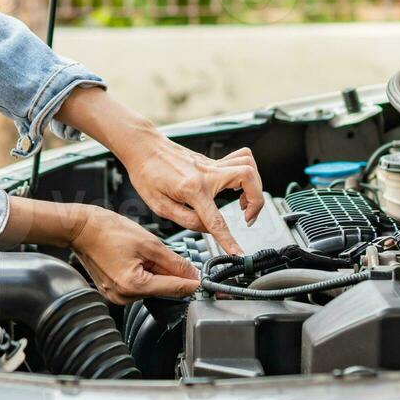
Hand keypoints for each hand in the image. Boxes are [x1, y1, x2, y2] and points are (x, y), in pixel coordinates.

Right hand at [69, 206, 200, 303]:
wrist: (81, 228)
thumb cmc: (107, 230)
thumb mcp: (149, 242)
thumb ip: (174, 262)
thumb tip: (192, 274)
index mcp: (133, 286)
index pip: (174, 289)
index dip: (191, 282)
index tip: (204, 281)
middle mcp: (124, 297)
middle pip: (162, 289)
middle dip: (169, 273)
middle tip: (163, 253)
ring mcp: (117, 296)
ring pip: (150, 287)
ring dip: (155, 272)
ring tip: (141, 252)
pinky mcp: (113, 291)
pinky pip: (137, 285)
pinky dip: (143, 273)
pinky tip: (134, 258)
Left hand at [120, 137, 264, 254]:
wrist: (143, 147)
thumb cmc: (146, 173)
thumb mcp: (159, 205)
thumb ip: (186, 220)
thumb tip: (207, 229)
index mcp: (192, 189)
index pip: (216, 220)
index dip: (229, 240)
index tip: (238, 252)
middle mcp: (206, 173)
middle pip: (247, 178)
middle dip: (257, 201)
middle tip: (247, 217)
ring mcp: (211, 164)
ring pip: (248, 164)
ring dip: (255, 185)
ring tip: (244, 203)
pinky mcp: (212, 160)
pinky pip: (240, 159)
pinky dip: (247, 171)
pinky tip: (237, 186)